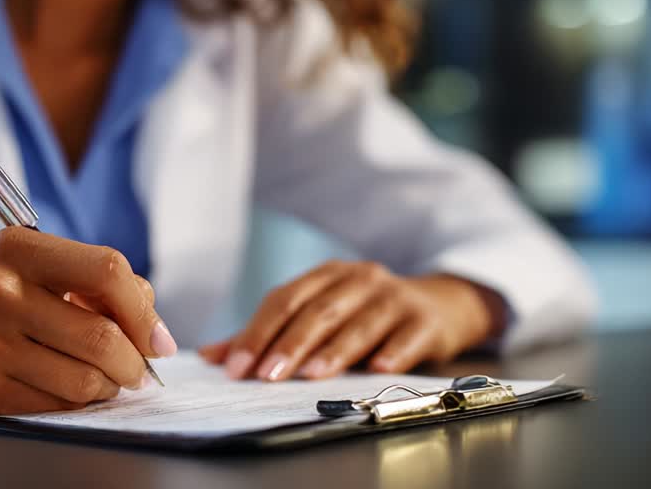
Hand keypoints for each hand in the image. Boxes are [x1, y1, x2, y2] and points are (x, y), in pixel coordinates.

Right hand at [0, 227, 176, 413]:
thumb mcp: (22, 263)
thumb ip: (86, 279)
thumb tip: (151, 317)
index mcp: (18, 247)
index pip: (108, 271)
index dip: (145, 311)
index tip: (156, 338)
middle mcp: (0, 289)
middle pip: (103, 336)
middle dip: (133, 363)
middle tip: (136, 371)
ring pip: (83, 379)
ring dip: (106, 387)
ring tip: (99, 380)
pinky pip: (52, 404)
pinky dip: (73, 403)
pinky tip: (63, 389)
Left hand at [197, 260, 504, 381]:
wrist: (437, 306)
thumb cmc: (364, 313)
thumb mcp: (319, 314)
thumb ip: (267, 334)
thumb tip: (212, 357)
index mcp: (325, 275)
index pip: (283, 300)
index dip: (257, 332)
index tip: (235, 366)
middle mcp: (358, 280)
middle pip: (318, 311)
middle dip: (290, 344)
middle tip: (267, 374)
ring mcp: (393, 297)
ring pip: (360, 323)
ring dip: (335, 350)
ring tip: (312, 374)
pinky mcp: (425, 320)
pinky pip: (407, 336)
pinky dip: (393, 352)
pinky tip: (378, 368)